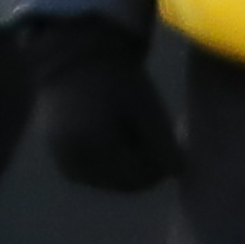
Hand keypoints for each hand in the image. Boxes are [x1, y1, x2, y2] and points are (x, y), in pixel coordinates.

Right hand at [25, 14, 179, 192]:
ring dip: (130, 165)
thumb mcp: (145, 108)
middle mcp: (75, 165)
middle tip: (154, 132)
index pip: (140, 178)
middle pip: (127, 184)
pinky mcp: (64, 163)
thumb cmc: (114, 79)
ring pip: (113, 182)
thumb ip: (164, 144)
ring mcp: (67, 166)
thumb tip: (180, 173)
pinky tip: (116, 135)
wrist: (73, 60)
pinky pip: (98, 175)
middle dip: (146, 165)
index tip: (172, 137)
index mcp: (93, 149)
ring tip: (132, 128)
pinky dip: (113, 163)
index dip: (162, 164)